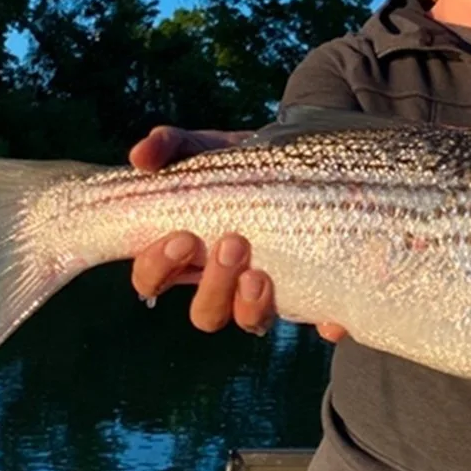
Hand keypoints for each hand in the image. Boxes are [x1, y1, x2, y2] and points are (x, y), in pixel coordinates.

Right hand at [127, 125, 346, 342]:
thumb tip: (141, 156)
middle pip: (204, 312)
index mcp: (184, 254)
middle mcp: (220, 282)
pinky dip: (325, 324)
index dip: (158, 268)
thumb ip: (168, 146)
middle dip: (214, 284)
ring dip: (251, 305)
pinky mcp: (307, 290)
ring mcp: (262, 292)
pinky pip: (317, 321)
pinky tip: (330, 317)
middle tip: (232, 243)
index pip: (152, 280)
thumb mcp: (202, 147)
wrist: (297, 158)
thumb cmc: (236, 161)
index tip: (180, 236)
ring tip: (261, 273)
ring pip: (248, 321)